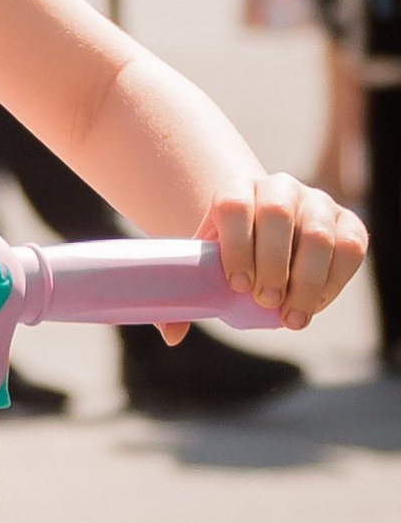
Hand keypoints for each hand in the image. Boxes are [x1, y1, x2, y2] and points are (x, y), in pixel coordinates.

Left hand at [196, 171, 366, 332]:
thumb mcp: (206, 264)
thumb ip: (187, 294)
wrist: (267, 234)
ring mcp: (316, 202)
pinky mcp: (347, 221)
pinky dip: (334, 281)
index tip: (236, 285)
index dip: (236, 245)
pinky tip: (315, 305)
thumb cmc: (232, 253)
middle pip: (276, 215)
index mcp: (236, 189)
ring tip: (291, 317)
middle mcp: (278, 187)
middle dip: (271, 264)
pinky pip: (349, 248)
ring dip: (307, 281)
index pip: (234, 206)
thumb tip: (171, 335)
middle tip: (265, 301)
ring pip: (318, 234)